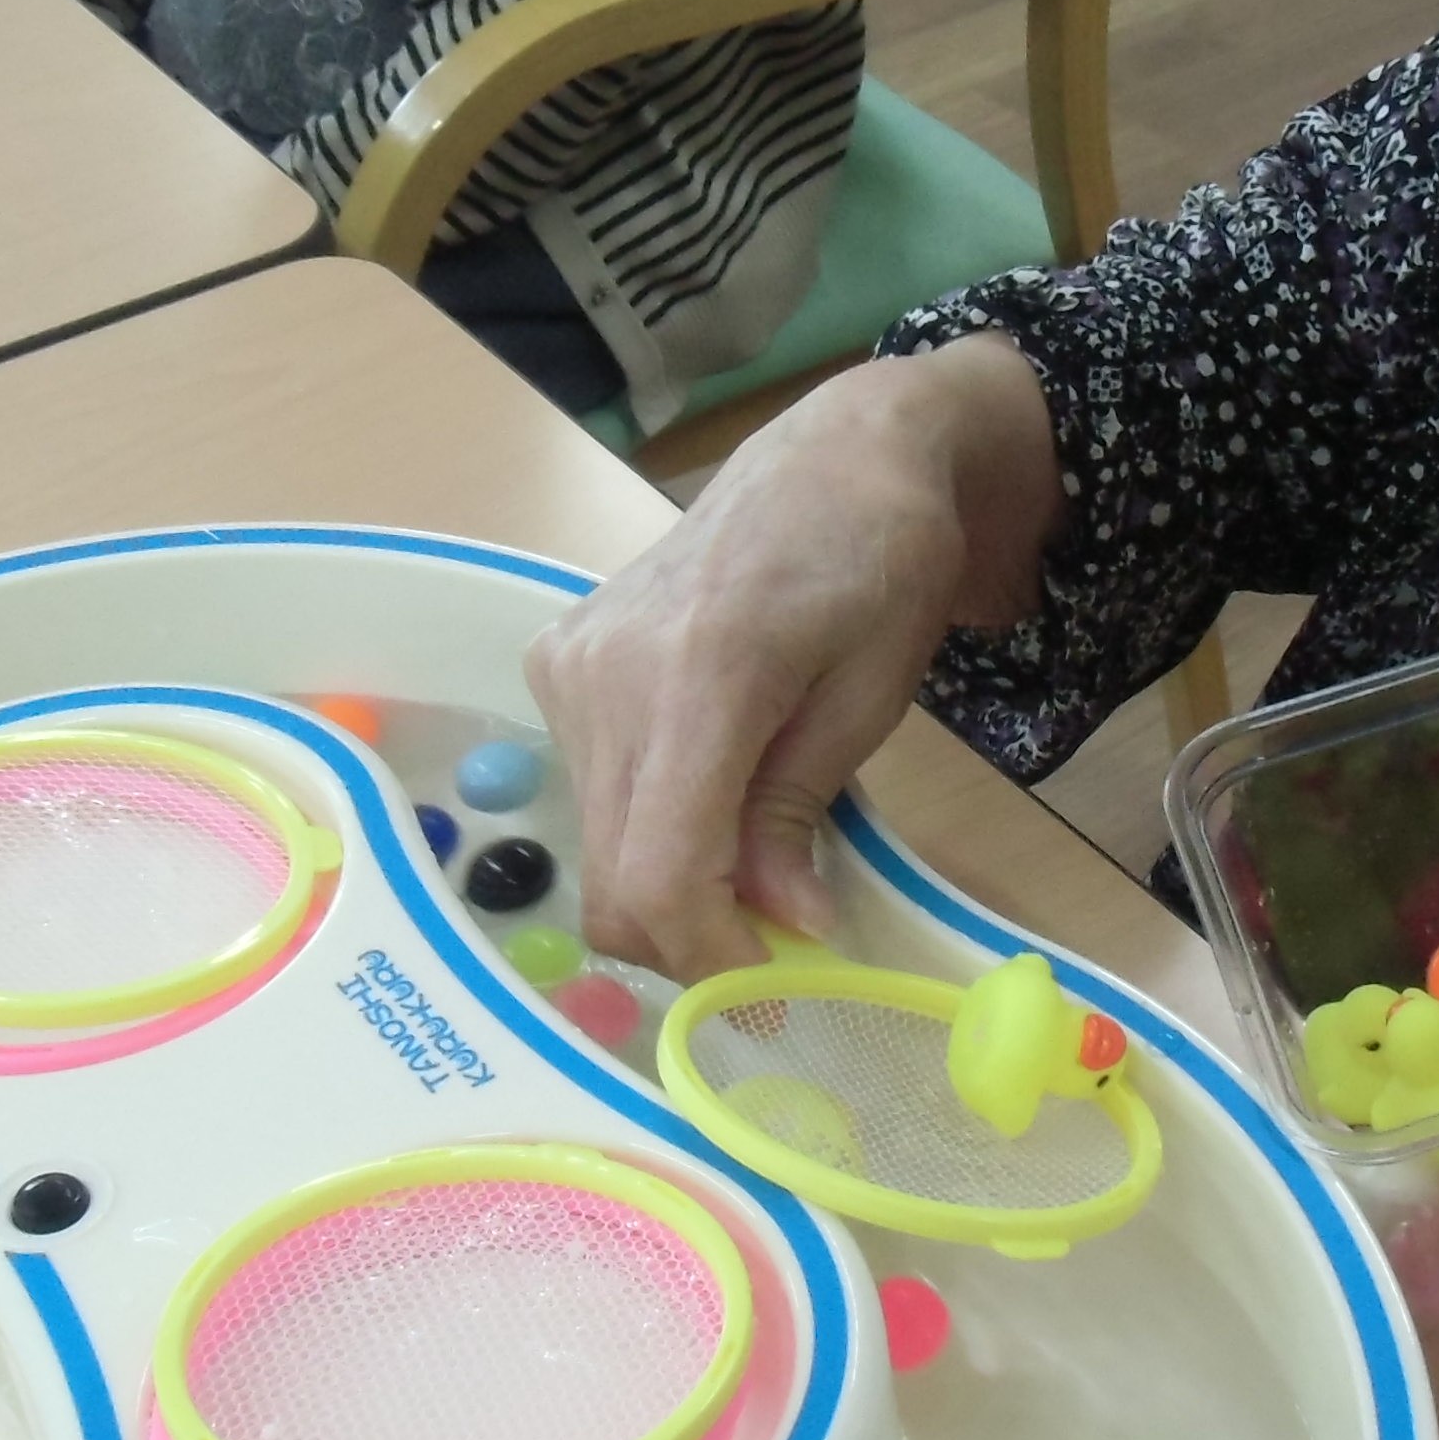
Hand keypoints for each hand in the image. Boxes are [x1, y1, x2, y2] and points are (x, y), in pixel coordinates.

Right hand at [526, 340, 1059, 982]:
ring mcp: (568, 663)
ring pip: (594, 845)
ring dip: (669, 880)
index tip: (769, 983)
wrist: (836, 455)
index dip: (709, 957)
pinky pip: (587, 790)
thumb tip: (780, 926)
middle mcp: (607, 671)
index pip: (660, 874)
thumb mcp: (870, 698)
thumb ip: (802, 811)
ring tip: (751, 844)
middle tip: (772, 936)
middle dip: (691, 934)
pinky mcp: (555, 659)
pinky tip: (708, 782)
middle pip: (612, 878)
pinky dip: (646, 822)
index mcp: (700, 676)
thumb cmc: (883, 563)